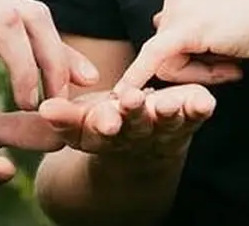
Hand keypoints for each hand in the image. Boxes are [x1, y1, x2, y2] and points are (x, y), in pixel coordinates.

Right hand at [38, 86, 214, 162]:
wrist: (141, 147)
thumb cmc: (103, 123)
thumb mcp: (79, 122)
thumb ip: (63, 116)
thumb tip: (44, 110)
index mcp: (103, 135)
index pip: (98, 131)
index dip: (100, 125)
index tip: (103, 119)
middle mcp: (135, 136)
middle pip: (133, 127)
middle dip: (132, 114)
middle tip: (130, 101)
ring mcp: (162, 130)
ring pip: (164, 123)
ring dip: (165, 112)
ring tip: (164, 103)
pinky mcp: (186, 121)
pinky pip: (194, 117)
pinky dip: (199, 109)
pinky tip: (204, 102)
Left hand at [116, 0, 248, 90]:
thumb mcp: (219, 27)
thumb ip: (192, 36)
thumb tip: (164, 51)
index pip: (170, 38)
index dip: (193, 59)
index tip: (213, 60)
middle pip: (166, 52)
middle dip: (196, 68)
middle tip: (231, 62)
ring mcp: (178, 11)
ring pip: (168, 65)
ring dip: (201, 74)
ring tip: (233, 59)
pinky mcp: (184, 30)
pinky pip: (154, 59)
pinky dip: (137, 78)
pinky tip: (122, 93)